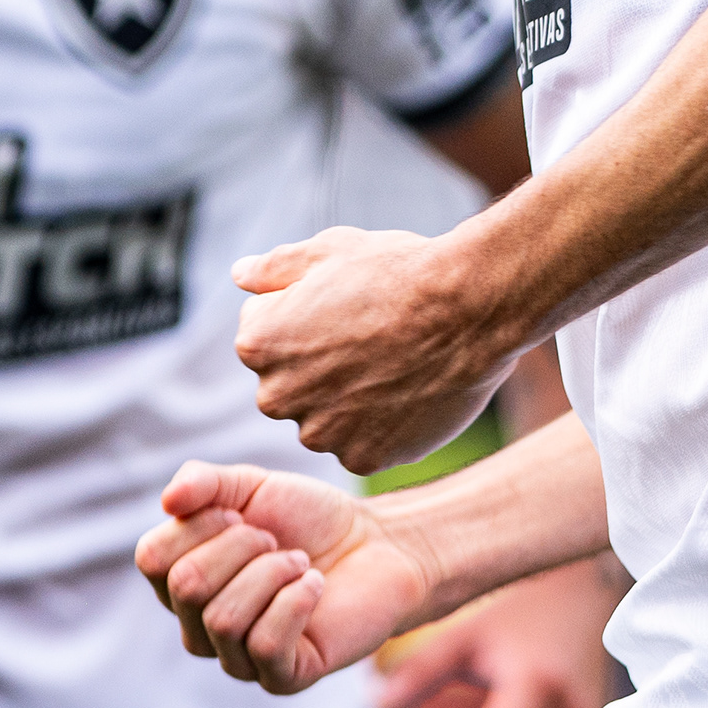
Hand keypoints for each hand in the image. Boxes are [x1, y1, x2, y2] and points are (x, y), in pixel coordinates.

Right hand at [134, 460, 425, 691]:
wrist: (376, 543)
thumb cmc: (308, 518)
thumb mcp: (252, 486)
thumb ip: (204, 483)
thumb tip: (168, 501)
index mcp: (181, 581)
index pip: (153, 558)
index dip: (201, 524)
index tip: (242, 514)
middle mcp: (199, 626)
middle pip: (186, 587)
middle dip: (241, 547)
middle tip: (277, 539)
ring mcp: (237, 658)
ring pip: (224, 619)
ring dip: (273, 573)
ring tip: (300, 562)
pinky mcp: (281, 677)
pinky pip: (265, 646)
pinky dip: (296, 601)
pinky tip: (315, 586)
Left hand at [232, 224, 513, 475]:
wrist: (467, 309)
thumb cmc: (397, 270)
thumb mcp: (329, 249)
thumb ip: (274, 268)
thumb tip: (240, 275)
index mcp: (258, 342)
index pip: (263, 331)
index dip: (305, 311)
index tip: (344, 303)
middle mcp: (277, 396)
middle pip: (289, 381)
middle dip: (317, 362)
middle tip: (369, 334)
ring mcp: (321, 434)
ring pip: (324, 417)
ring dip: (346, 398)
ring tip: (393, 362)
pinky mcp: (363, 458)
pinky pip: (360, 442)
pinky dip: (379, 425)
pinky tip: (407, 391)